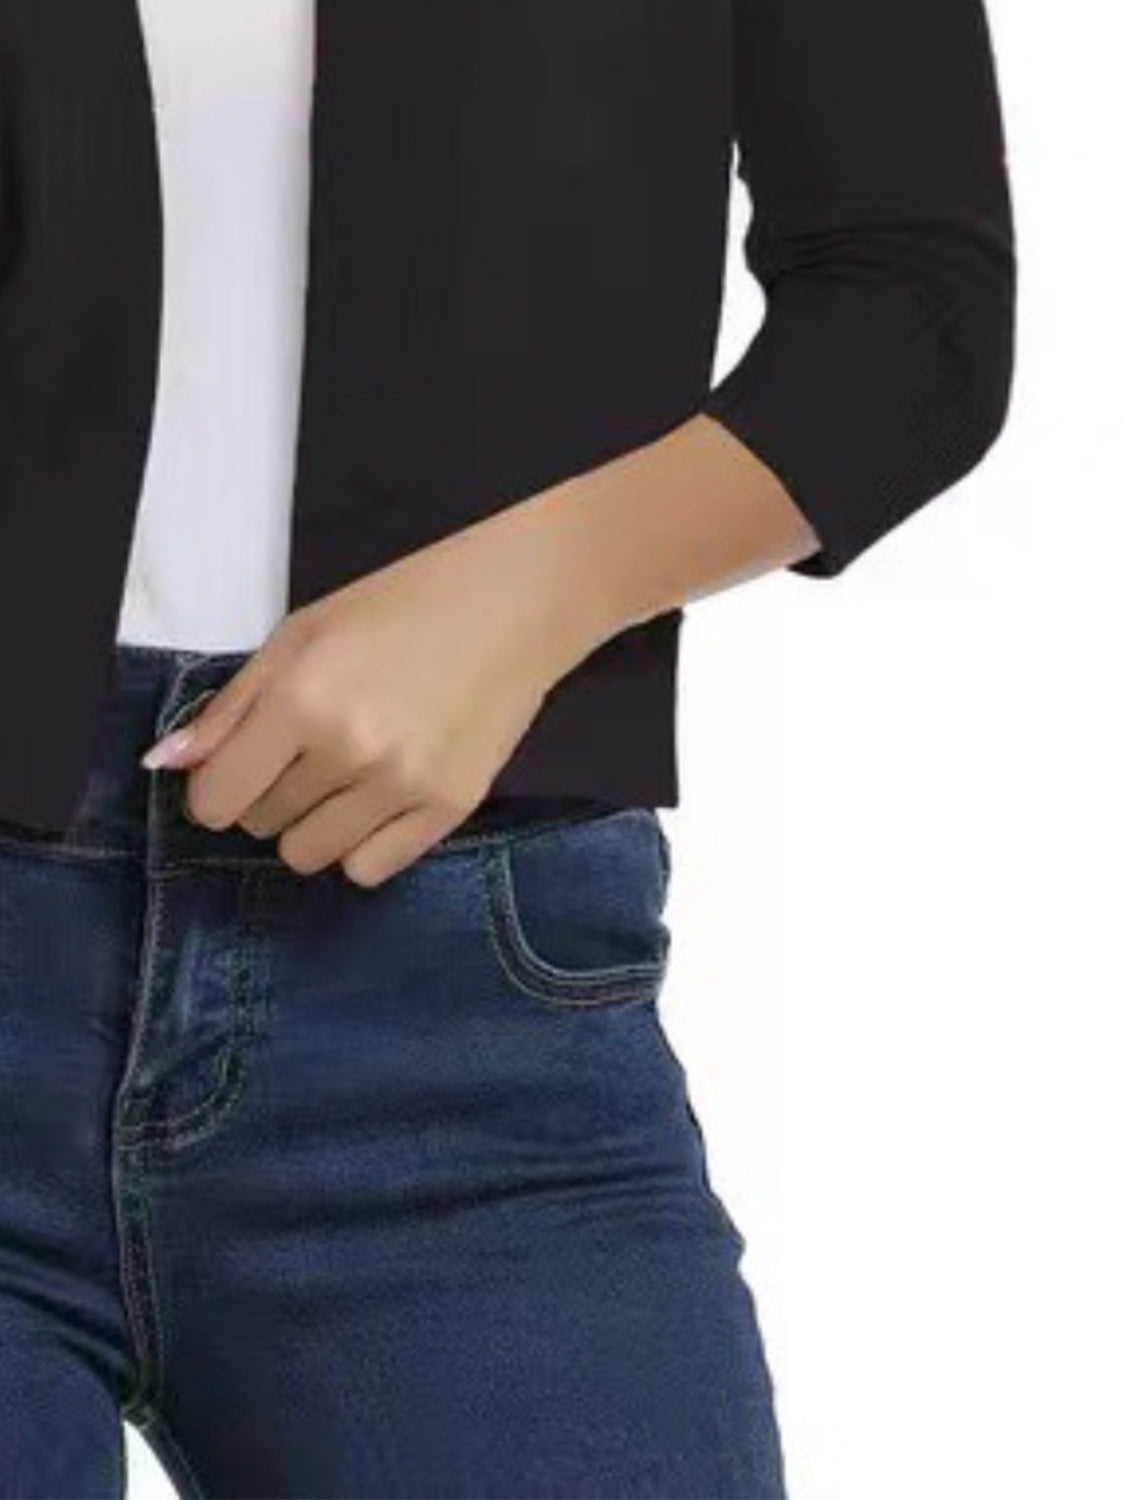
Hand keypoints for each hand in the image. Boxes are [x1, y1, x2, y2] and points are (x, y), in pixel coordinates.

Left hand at [139, 509, 597, 886]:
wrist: (515, 607)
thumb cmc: (400, 606)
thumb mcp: (301, 634)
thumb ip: (232, 706)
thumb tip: (167, 765)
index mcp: (303, 698)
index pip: (217, 800)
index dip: (217, 788)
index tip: (241, 766)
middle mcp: (350, 750)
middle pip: (261, 825)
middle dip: (269, 793)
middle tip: (311, 748)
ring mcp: (403, 786)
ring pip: (309, 856)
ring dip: (312, 824)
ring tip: (346, 775)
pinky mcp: (450, 809)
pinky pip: (369, 870)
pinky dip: (361, 844)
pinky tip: (380, 799)